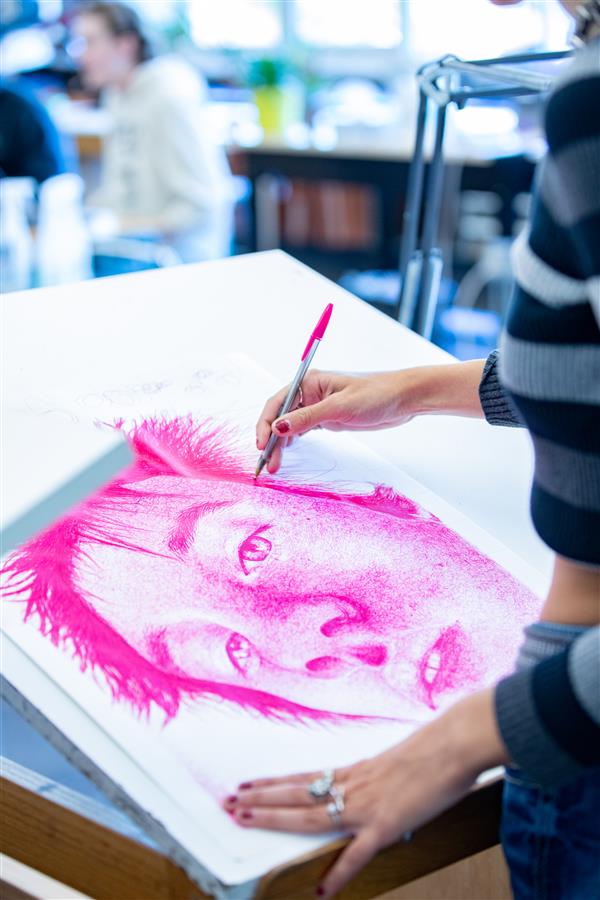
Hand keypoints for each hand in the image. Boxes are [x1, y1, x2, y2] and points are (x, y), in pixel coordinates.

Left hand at [223, 688, 507, 896]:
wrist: (452, 745)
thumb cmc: (432, 750)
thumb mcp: (396, 763)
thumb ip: (380, 778)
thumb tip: (377, 787)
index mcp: (355, 771)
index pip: (303, 778)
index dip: (272, 783)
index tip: (246, 784)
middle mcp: (352, 785)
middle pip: (295, 794)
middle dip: (259, 799)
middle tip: (226, 802)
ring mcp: (365, 806)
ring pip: (309, 815)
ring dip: (274, 819)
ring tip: (244, 820)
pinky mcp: (385, 825)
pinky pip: (356, 854)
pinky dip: (338, 874)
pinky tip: (322, 892)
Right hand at [256, 369, 421, 473]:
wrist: (403, 399)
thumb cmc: (375, 394)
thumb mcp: (339, 407)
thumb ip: (307, 418)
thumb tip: (277, 427)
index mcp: (309, 382)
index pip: (277, 403)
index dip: (265, 424)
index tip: (262, 445)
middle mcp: (309, 393)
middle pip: (280, 417)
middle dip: (271, 439)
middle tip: (269, 464)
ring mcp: (317, 406)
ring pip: (289, 426)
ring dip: (280, 444)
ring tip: (276, 465)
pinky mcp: (326, 418)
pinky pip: (301, 430)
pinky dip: (292, 442)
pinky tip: (287, 453)